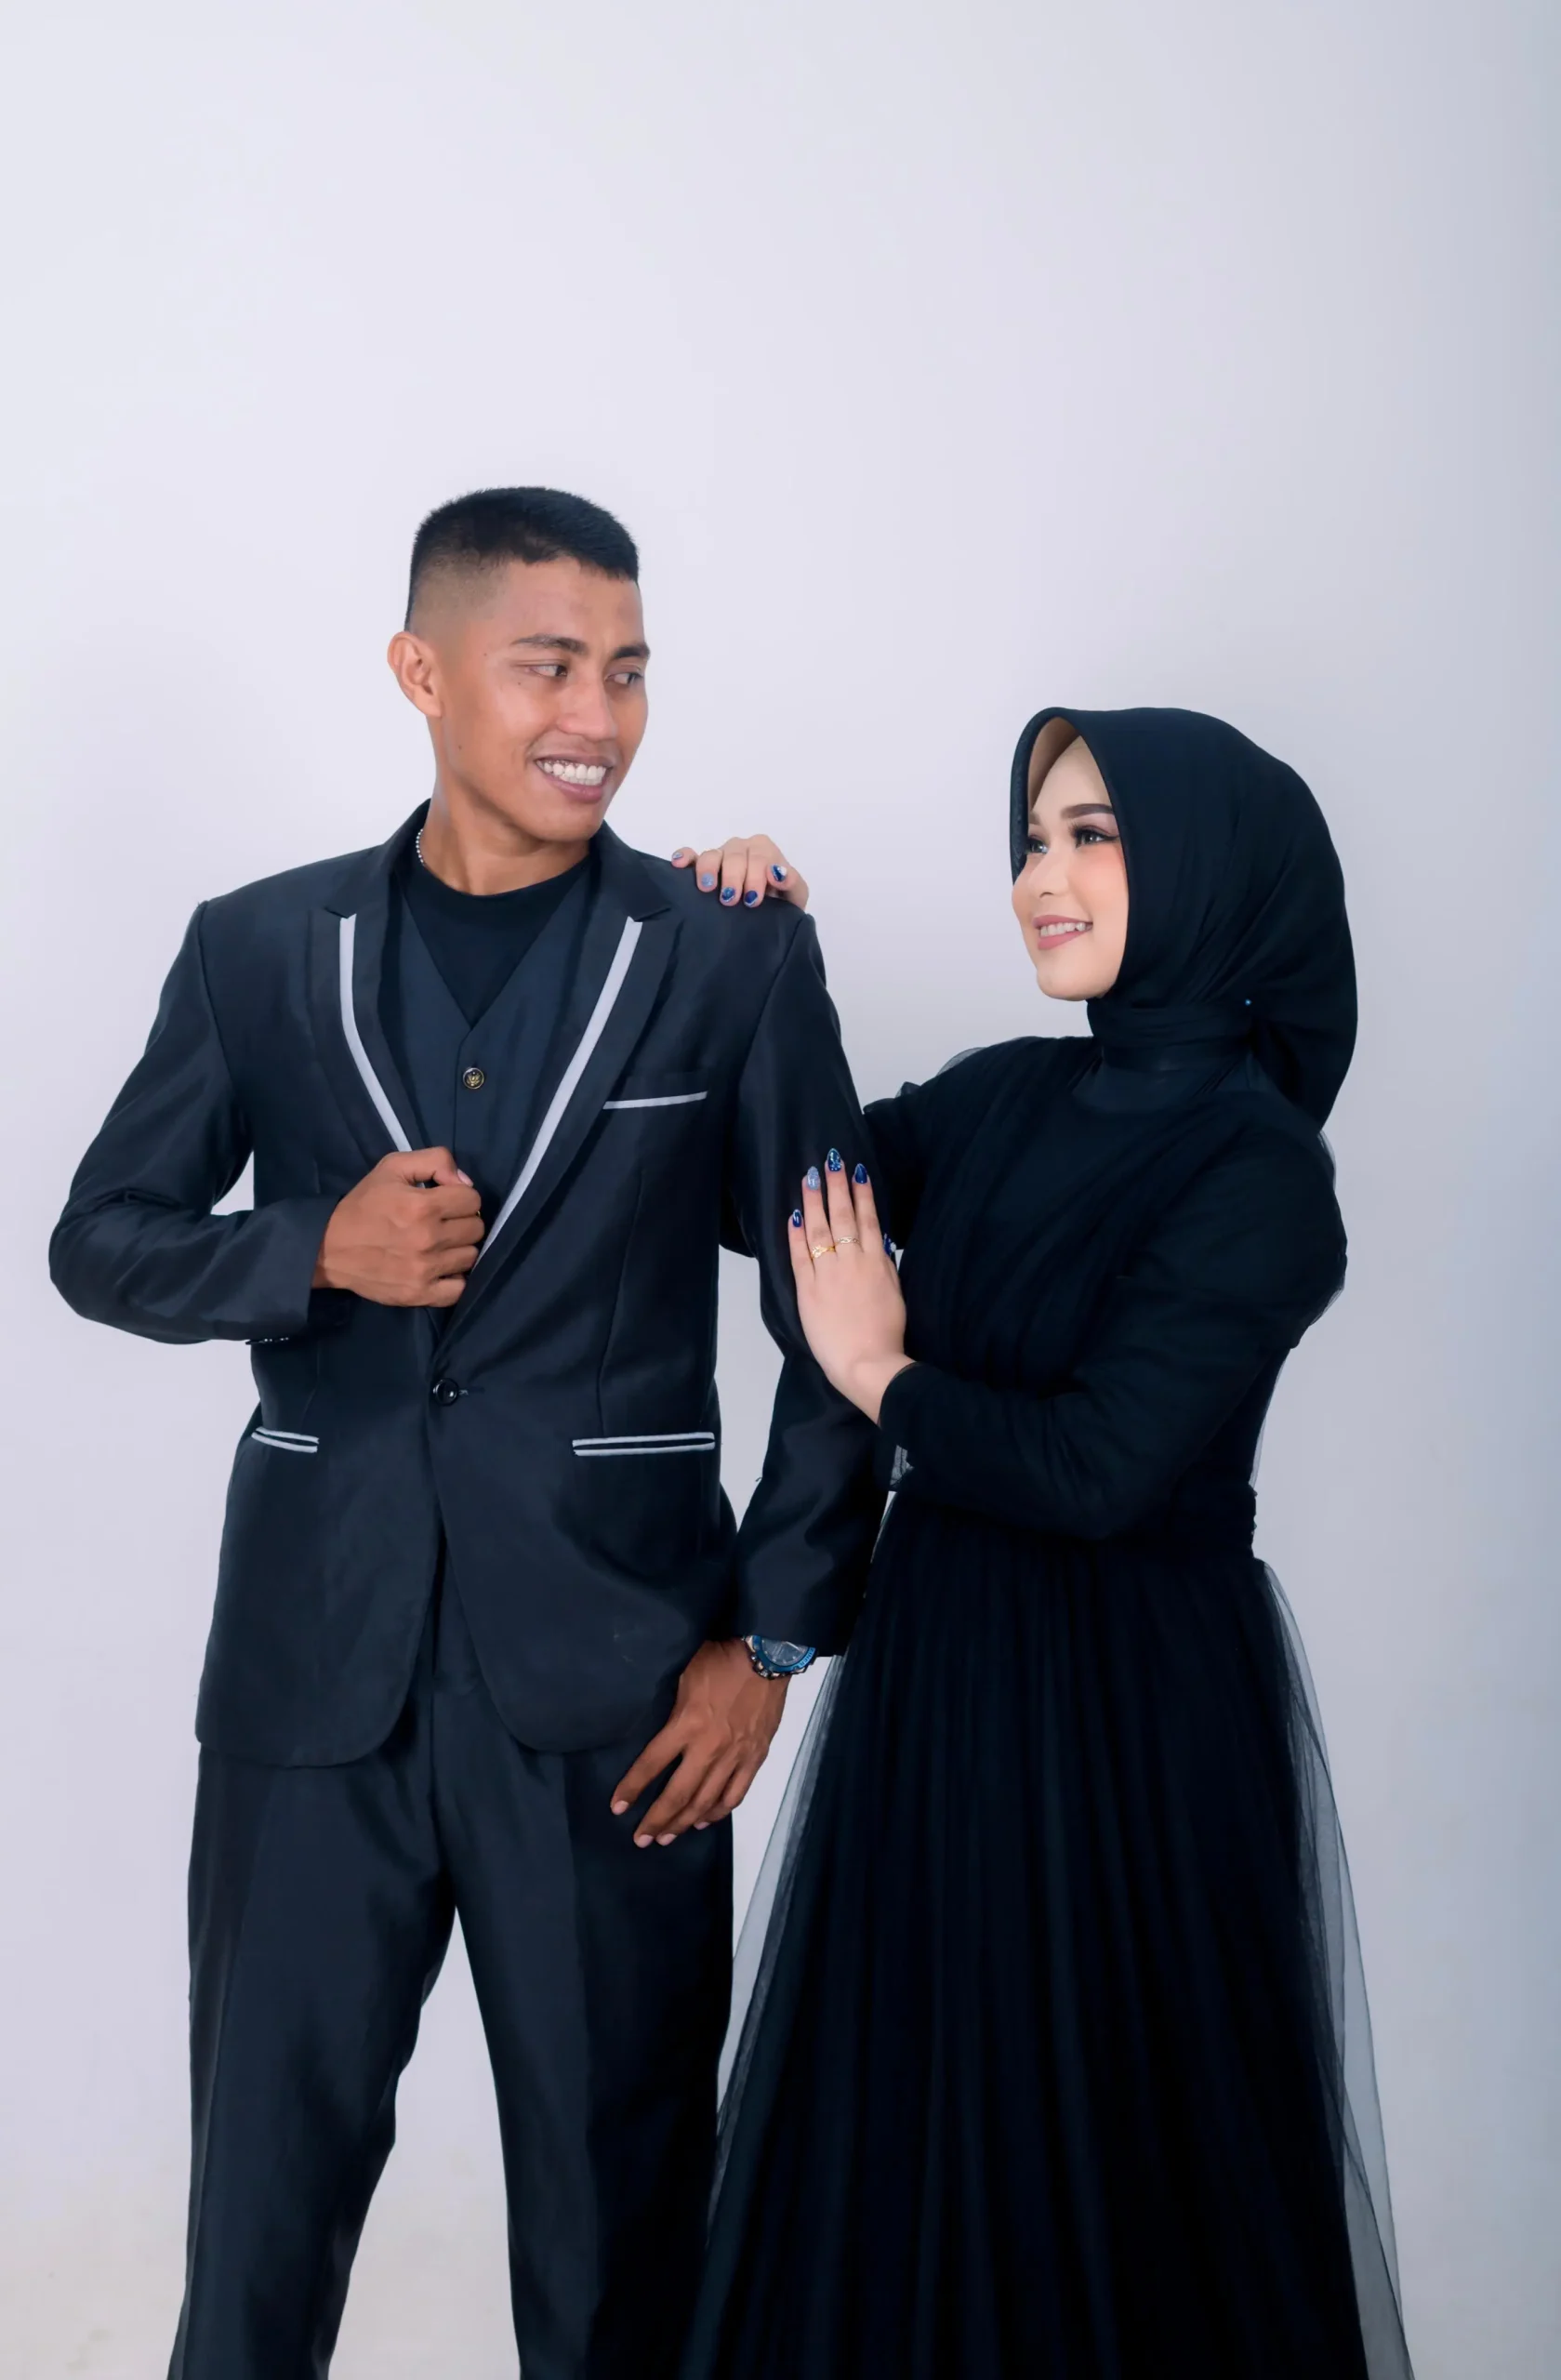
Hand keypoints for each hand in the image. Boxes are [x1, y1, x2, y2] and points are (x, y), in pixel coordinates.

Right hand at [313, 1147, 484, 1306]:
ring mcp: (425, 1270)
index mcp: (423, 1206)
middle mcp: (428, 1239)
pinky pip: (459, 1289)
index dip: (461, 1196)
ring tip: (440, 1245)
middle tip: (443, 1223)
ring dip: (459, 1249)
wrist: (329, 1248)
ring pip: (471, 1257)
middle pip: (476, 1229)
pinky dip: (455, 1279)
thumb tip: (465, 1183)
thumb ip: (435, 1161)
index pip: (472, 1199)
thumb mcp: (393, 1167)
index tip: (446, 1200)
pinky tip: (442, 1268)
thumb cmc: (363, 1205)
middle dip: (463, 1221)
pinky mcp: (419, 1294)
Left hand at [609, 1639, 788, 1844]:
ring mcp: (734, 1756)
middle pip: (678, 1794)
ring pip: (706, 1801)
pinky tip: (705, 1821)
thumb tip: (660, 1729)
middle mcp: (709, 1748)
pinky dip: (718, 1812)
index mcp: (686, 1724)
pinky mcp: (755, 1758)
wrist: (767, 1656)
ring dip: (684, 1823)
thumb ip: (673, 1708)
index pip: (652, 1764)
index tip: (617, 1807)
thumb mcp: (684, 1676)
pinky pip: (735, 1794)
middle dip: (657, 1820)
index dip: (632, 1788)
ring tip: (667, 1838)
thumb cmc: (721, 1658)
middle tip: (641, 1839)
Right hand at [671, 835, 808, 912]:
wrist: (768, 918)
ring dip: (708, 870)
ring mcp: (720, 856)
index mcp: (764, 850)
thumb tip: (779, 873)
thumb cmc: (782, 904)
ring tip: (707, 888)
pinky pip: (691, 856)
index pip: (759, 855)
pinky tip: (679, 865)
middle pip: (734, 855)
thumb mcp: (795, 896)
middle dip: (733, 877)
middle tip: (731, 900)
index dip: (756, 876)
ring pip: (711, 855)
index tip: (753, 899)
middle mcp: (741, 848)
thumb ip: (793, 883)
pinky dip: (685, 857)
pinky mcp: (702, 866)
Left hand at [789, 1155, 911, 1421]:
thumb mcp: (895, 1293)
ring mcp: (827, 1274)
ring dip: (814, 1201)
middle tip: (830, 1160)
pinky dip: (795, 1233)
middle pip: (843, 1217)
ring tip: (809, 1176)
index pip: (869, 1220)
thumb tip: (880, 1239)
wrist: (867, 1362)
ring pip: (819, 1229)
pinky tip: (792, 1214)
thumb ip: (886, 1264)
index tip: (857, 1171)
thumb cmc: (886, 1333)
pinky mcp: (807, 1290)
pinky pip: (799, 1255)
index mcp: (877, 1262)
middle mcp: (851, 1261)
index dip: (862, 1194)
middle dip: (836, 1186)